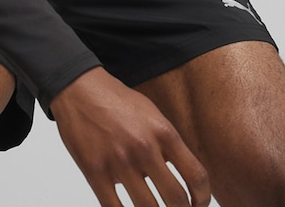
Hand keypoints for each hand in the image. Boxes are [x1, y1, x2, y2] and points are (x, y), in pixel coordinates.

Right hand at [50, 67, 210, 206]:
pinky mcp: (95, 172)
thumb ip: (168, 145)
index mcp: (163, 132)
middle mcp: (145, 148)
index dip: (203, 200)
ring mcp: (119, 161)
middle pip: (176, 200)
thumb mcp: (152, 115)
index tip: (199, 206)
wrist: (81, 89)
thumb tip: (182, 179)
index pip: (196, 176)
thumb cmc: (117, 101)